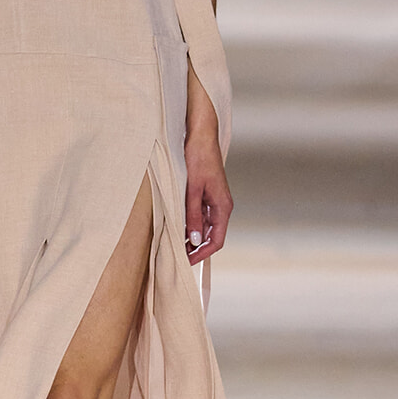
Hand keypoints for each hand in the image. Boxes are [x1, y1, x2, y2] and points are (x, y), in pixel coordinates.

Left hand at [184, 75, 231, 265]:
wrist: (200, 136)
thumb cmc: (198, 158)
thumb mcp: (192, 189)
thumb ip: (192, 215)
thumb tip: (192, 240)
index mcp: (223, 207)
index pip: (216, 240)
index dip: (202, 254)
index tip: (187, 262)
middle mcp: (221, 206)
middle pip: (211, 236)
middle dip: (195, 248)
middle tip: (176, 257)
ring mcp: (214, 201)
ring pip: (204, 227)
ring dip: (191, 237)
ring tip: (174, 244)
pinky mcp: (206, 195)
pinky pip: (200, 216)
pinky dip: (190, 224)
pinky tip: (177, 228)